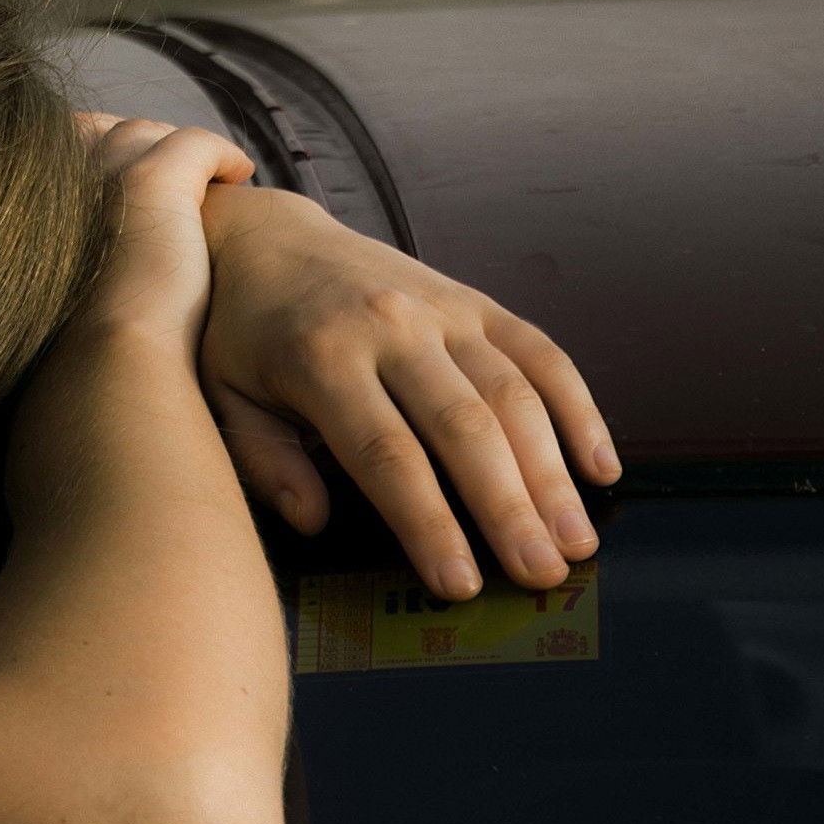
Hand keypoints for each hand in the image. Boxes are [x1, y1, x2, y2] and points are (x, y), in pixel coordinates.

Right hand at [57, 114, 254, 353]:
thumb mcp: (74, 291)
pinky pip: (197, 144)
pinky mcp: (152, 180)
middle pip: (106, 134)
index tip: (134, 176)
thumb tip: (104, 260)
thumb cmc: (95, 346)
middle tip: (179, 167)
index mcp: (38, 207)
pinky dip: (222, 154)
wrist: (111, 358)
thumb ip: (85, 259)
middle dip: (142, 145)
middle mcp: (64, 181)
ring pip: (145, 134)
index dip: (104, 155)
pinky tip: (241, 173)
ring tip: (210, 172)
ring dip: (178, 149)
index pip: (71, 151)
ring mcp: (105, 175)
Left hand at [194, 183, 620, 599]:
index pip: (385, 455)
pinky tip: (601, 467)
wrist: (264, 238)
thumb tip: (312, 521)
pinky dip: (579, 408)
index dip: (428, 524)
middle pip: (464, 428)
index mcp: (319, 358)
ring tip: (576, 542)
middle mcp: (389, 327)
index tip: (460, 585)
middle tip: (541, 578)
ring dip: (552, 473)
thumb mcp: (222, 395)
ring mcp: (439, 308)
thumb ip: (262, 461)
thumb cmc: (237, 333)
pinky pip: (540, 352)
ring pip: (513, 394)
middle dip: (508, 510)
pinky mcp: (473, 299)